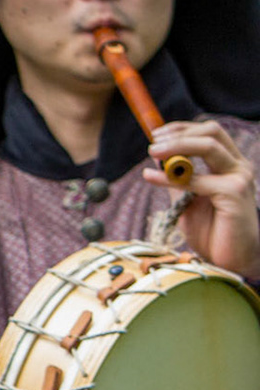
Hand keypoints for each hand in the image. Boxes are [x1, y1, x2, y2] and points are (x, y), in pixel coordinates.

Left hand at [143, 119, 259, 279]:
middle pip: (211, 132)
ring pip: (208, 146)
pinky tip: (150, 177)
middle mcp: (237, 166)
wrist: (230, 260)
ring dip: (177, 145)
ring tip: (152, 152)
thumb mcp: (186, 200)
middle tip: (153, 141)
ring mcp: (239, 178)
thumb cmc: (211, 231)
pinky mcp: (233, 193)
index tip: (157, 133)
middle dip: (180, 132)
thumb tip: (156, 158)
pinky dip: (169, 177)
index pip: (210, 132)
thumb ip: (176, 179)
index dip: (182, 128)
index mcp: (229, 164)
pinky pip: (196, 179)